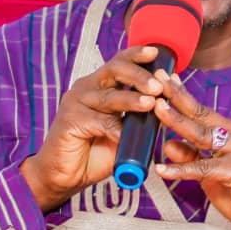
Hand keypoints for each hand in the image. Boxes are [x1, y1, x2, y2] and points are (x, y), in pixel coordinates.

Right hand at [19, 45, 163, 212]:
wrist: (65, 176)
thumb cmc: (94, 152)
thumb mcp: (122, 132)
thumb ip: (138, 120)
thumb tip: (165, 109)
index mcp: (99, 86)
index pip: (119, 62)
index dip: (136, 56)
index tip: (155, 53)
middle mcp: (87, 88)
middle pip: (114, 70)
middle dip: (139, 76)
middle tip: (158, 86)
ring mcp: (76, 102)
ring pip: (109, 97)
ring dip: (132, 100)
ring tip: (150, 103)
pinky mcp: (70, 120)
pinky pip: (100, 122)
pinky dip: (116, 130)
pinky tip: (126, 137)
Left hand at [151, 73, 230, 229]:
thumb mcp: (211, 174)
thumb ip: (192, 158)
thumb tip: (168, 144)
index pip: (203, 111)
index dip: (182, 96)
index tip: (165, 79)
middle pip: (201, 115)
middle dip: (177, 97)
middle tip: (157, 80)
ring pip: (202, 135)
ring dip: (177, 121)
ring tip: (157, 109)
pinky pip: (203, 168)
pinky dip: (181, 169)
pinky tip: (162, 168)